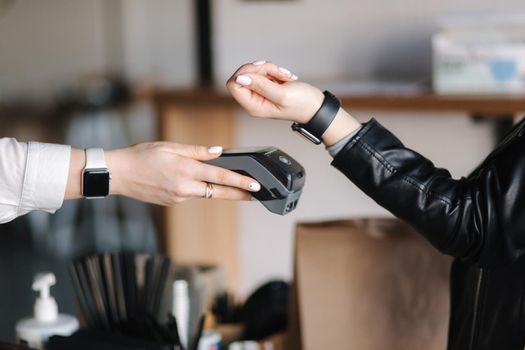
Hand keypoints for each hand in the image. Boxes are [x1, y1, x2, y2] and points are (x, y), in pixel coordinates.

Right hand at [99, 143, 260, 204]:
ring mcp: (178, 198)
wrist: (118, 174)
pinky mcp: (173, 202)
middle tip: (254, 194)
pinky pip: (190, 194)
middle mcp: (184, 188)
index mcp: (185, 171)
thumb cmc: (141, 156)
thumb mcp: (170, 147)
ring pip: (204, 193)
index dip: (240, 182)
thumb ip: (196, 151)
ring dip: (215, 188)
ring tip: (227, 182)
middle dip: (238, 194)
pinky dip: (195, 188)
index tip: (254, 185)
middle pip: (218, 192)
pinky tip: (186, 180)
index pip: (220, 178)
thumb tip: (218, 152)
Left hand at [226, 61, 324, 123]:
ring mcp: (259, 93)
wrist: (316, 106)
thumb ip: (260, 86)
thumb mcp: (281, 94)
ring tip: (285, 77)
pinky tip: (285, 78)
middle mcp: (253, 100)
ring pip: (255, 71)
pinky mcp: (266, 86)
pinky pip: (263, 71)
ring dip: (271, 69)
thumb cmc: (302, 105)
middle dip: (261, 69)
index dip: (245, 73)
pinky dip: (275, 70)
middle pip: (243, 75)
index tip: (261, 70)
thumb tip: (240, 78)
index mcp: (253, 106)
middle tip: (277, 73)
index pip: (234, 84)